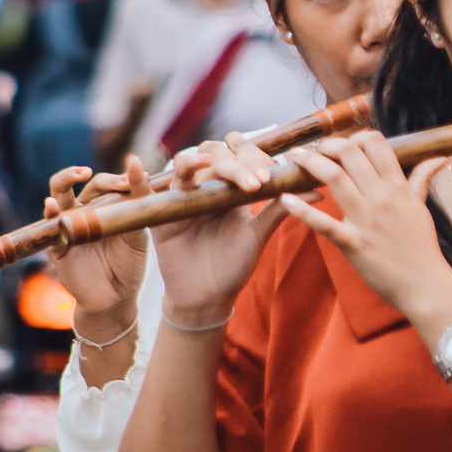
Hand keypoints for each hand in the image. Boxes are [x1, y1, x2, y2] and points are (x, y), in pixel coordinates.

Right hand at [43, 157, 151, 330]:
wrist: (117, 298)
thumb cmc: (128, 265)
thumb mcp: (139, 236)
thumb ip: (139, 209)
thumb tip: (144, 177)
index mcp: (105, 207)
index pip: (107, 184)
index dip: (121, 179)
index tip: (141, 178)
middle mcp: (84, 212)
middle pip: (83, 184)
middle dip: (101, 178)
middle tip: (122, 181)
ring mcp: (68, 226)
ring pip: (59, 195)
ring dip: (65, 180)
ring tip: (79, 173)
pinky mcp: (57, 246)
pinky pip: (49, 227)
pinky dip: (49, 214)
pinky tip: (52, 205)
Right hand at [147, 133, 293, 320]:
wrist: (209, 298)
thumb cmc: (234, 265)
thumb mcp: (259, 235)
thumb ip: (280, 209)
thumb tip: (317, 190)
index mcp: (231, 184)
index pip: (242, 154)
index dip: (257, 158)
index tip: (273, 175)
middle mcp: (206, 184)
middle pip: (217, 153)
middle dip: (237, 162)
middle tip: (255, 183)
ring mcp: (182, 196)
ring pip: (187, 163)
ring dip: (201, 161)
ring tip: (212, 167)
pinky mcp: (159, 214)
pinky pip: (143, 191)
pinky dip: (136, 176)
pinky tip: (135, 163)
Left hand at [278, 131, 451, 319]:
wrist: (425, 285)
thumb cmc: (422, 247)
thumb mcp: (422, 208)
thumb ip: (422, 179)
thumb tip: (439, 158)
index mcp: (399, 188)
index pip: (376, 145)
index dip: (358, 137)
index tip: (346, 144)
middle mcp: (382, 198)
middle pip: (350, 154)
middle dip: (327, 145)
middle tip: (314, 148)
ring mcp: (366, 220)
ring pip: (335, 178)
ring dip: (310, 163)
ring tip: (295, 158)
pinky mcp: (353, 244)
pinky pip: (323, 224)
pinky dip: (302, 211)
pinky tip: (285, 199)